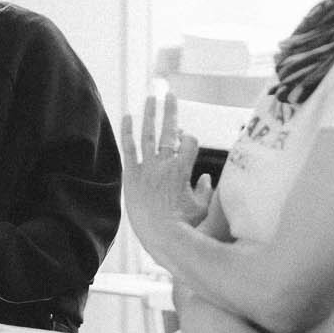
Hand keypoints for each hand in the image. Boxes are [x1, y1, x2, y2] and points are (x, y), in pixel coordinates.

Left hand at [119, 93, 212, 265]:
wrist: (158, 237)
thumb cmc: (183, 227)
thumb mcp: (202, 209)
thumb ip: (205, 190)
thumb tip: (205, 178)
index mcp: (183, 169)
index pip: (190, 142)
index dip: (191, 140)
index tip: (188, 143)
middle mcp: (164, 164)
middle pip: (169, 130)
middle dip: (171, 111)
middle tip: (170, 94)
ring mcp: (146, 168)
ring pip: (148, 134)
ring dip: (150, 114)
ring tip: (151, 98)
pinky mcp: (131, 174)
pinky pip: (128, 147)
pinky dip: (128, 131)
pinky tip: (128, 116)